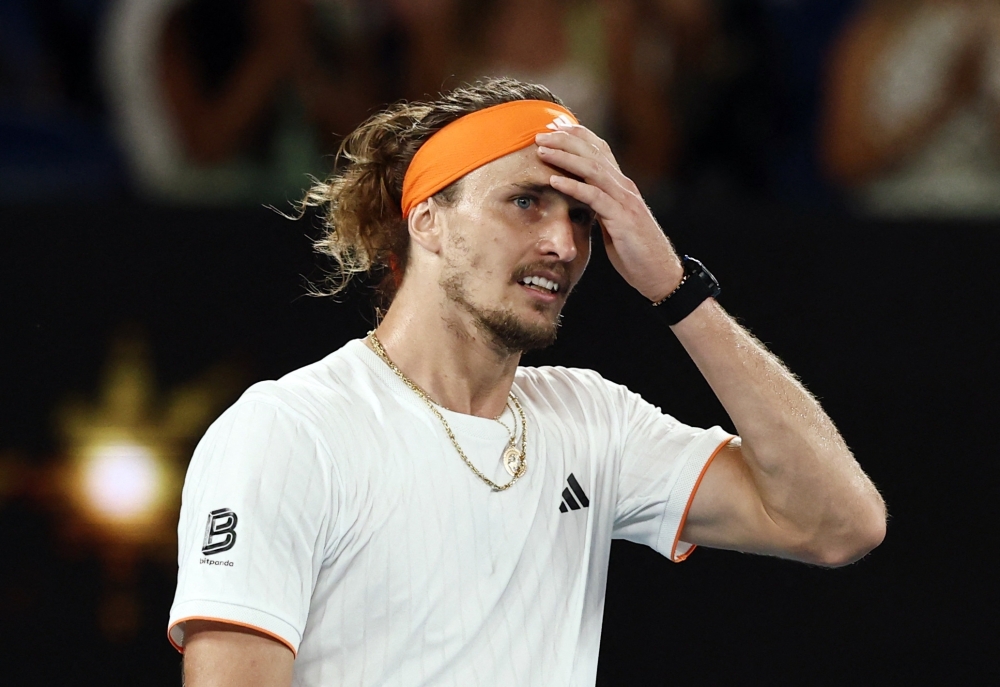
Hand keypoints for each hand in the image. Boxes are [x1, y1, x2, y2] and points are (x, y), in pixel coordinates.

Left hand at [535, 125, 682, 301]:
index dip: (576, 136)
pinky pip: (594, 197)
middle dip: (565, 140)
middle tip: (539, 134)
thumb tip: (579, 197)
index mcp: (621, 186)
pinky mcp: (622, 219)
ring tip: (542, 150)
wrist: (658, 273)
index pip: (599, 151)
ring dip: (565, 157)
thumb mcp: (613, 222)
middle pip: (593, 153)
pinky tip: (554, 180)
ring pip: (593, 169)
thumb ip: (599, 205)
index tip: (552, 129)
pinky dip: (573, 186)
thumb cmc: (634, 250)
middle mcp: (624, 187)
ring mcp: (624, 201)